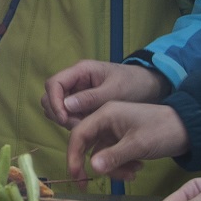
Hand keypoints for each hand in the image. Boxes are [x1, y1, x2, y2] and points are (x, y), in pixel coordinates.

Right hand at [44, 59, 164, 126]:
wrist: (149, 87)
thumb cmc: (134, 83)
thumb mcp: (115, 91)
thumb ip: (91, 98)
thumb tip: (66, 106)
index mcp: (81, 71)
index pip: (53, 84)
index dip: (54, 102)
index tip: (64, 119)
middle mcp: (75, 81)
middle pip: (51, 97)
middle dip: (59, 113)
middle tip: (77, 126)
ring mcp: (78, 93)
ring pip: (58, 108)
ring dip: (66, 120)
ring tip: (85, 128)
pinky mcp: (83, 105)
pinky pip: (69, 115)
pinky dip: (74, 124)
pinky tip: (90, 129)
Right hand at [66, 100, 188, 182]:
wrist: (189, 129)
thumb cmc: (163, 130)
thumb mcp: (138, 145)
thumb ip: (114, 156)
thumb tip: (93, 168)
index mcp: (105, 114)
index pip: (79, 134)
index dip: (73, 156)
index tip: (76, 177)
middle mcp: (106, 121)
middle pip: (88, 146)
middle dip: (95, 166)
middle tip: (89, 185)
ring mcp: (115, 131)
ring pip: (102, 155)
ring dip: (113, 168)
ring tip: (133, 173)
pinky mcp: (124, 140)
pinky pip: (113, 157)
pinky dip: (122, 166)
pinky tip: (138, 168)